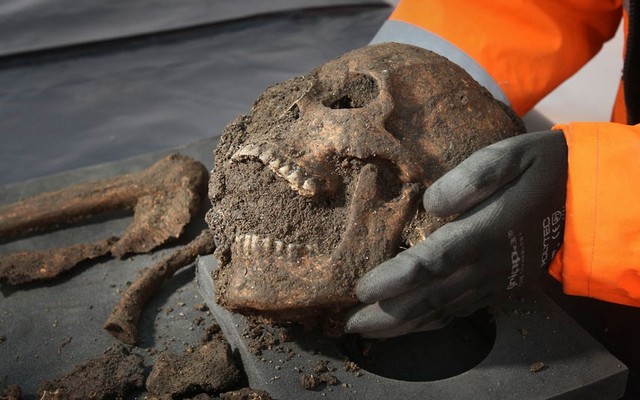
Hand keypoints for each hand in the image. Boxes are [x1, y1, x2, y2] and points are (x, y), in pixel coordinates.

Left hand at [344, 131, 567, 337]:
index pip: (434, 262)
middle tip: (351, 324)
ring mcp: (495, 280)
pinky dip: (432, 322)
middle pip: (433, 296)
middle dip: (390, 313)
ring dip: (405, 323)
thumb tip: (433, 203)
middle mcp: (489, 264)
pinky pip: (461, 310)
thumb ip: (474, 176)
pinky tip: (411, 326)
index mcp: (489, 231)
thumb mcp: (511, 155)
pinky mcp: (500, 285)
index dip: (397, 278)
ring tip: (369, 331)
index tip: (363, 290)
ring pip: (444, 309)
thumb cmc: (540, 168)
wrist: (585, 197)